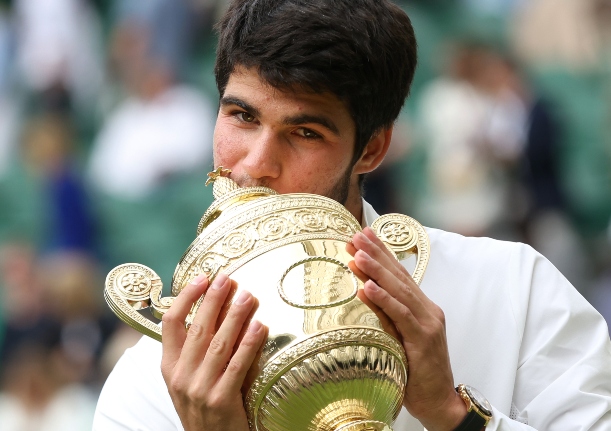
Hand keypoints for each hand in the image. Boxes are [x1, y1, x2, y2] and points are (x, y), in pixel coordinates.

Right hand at [160, 273, 267, 430]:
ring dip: (235, 316)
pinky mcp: (221, 400)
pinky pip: (237, 366)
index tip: (202, 278)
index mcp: (169, 366)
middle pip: (197, 328)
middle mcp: (181, 376)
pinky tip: (260, 326)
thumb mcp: (187, 379)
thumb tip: (212, 309)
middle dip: (213, 299)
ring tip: (248, 296)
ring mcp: (199, 389)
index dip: (185, 297)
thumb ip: (193, 350)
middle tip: (227, 278)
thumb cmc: (202, 407)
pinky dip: (249, 344)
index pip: (170, 323)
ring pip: (218, 344)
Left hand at [349, 228, 466, 430]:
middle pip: (398, 276)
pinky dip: (384, 300)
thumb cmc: (417, 372)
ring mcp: (427, 324)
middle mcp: (427, 310)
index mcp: (422, 308)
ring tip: (357, 253)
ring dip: (377, 270)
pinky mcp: (423, 340)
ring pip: (399, 291)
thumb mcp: (400, 338)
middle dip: (376, 253)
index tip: (363, 235)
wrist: (441, 402)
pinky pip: (400, 316)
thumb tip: (364, 292)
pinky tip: (368, 286)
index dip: (382, 253)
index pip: (399, 275)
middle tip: (355, 235)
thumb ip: (388, 315)